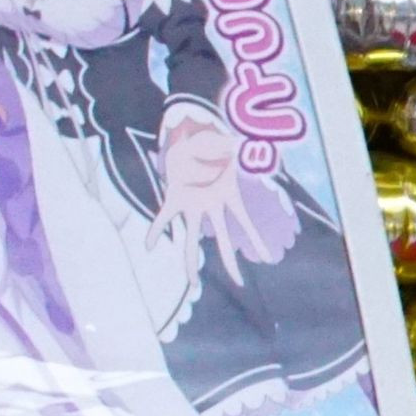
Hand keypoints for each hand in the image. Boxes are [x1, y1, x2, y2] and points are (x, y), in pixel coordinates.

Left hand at [155, 107, 292, 278]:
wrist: (189, 130)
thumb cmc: (211, 135)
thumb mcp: (228, 142)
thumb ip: (238, 145)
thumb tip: (247, 142)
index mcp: (226, 195)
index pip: (244, 222)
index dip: (256, 240)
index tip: (266, 258)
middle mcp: (210, 205)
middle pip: (221, 240)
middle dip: (230, 263)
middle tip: (239, 283)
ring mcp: (192, 204)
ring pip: (191, 240)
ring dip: (191, 262)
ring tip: (194, 284)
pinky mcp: (174, 198)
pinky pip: (163, 218)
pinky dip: (156, 231)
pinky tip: (149, 247)